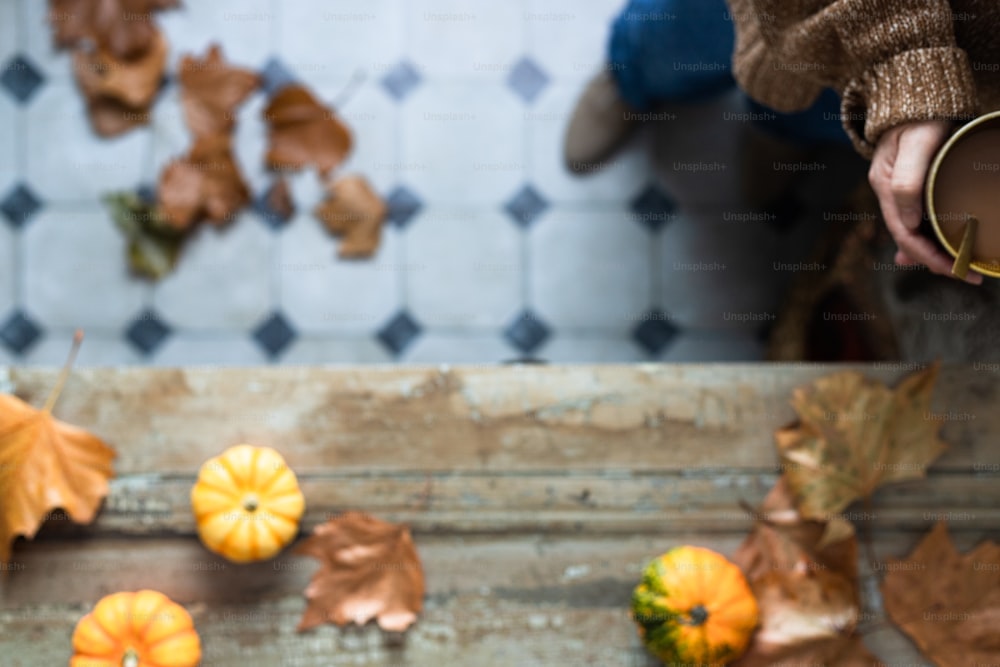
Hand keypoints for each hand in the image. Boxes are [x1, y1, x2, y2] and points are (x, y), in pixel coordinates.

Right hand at [868, 120, 982, 284]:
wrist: (915, 89)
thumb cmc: (919, 114)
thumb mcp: (916, 145)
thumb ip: (908, 182)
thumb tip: (909, 221)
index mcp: (886, 186)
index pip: (904, 233)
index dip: (928, 256)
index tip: (956, 269)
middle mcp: (888, 191)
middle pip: (908, 237)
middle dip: (935, 259)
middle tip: (966, 273)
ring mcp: (897, 187)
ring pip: (913, 229)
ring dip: (933, 251)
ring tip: (956, 266)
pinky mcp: (910, 182)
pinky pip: (918, 217)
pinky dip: (929, 235)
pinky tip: (934, 248)